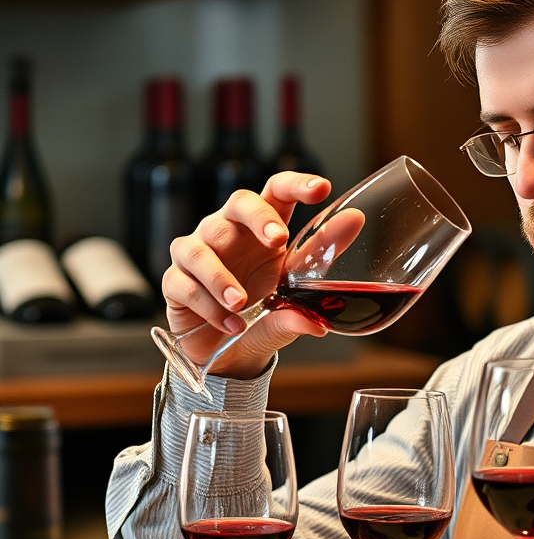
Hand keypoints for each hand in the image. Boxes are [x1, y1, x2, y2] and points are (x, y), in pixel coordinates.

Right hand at [164, 172, 358, 378]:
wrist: (233, 353)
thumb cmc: (263, 311)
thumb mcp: (297, 293)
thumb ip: (320, 263)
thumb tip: (355, 224)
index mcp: (263, 228)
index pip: (276, 192)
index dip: (296, 184)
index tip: (321, 188)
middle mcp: (229, 231)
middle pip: (239, 202)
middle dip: (259, 217)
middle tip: (278, 240)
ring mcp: (197, 252)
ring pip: (200, 248)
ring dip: (221, 277)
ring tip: (241, 303)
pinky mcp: (174, 282)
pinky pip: (184, 285)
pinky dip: (209, 306)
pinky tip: (231, 324)